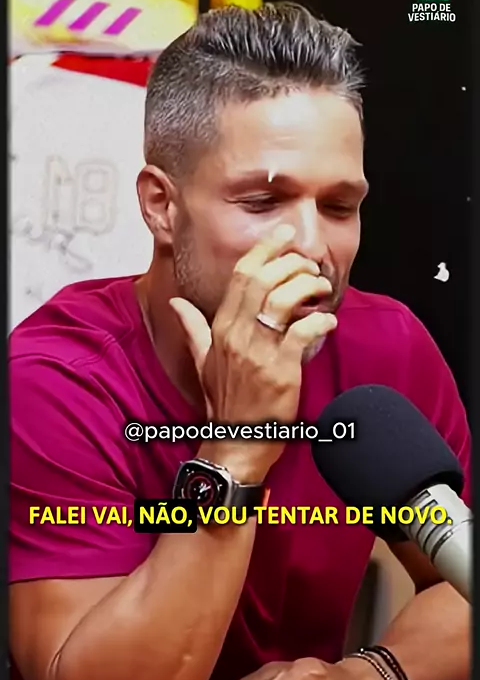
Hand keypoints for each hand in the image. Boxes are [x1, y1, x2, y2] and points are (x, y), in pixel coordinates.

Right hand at [170, 225, 336, 482]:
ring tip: (321, 289)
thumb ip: (193, 328)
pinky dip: (320, 322)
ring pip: (283, 300)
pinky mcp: (281, 371)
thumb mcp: (202, 362)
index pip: (241, 276)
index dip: (264, 250)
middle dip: (290, 263)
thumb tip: (176, 303)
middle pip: (263, 280)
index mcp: (220, 329)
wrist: (236, 442)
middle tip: (309, 264)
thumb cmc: (224, 403)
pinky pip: (303, 333)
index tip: (283, 237)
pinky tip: (328, 323)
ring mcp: (258, 353)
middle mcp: (237, 336)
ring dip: (308, 287)